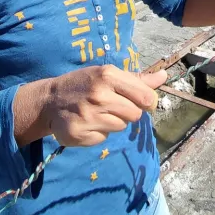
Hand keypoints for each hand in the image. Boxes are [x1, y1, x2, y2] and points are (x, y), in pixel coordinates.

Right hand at [16, 66, 166, 147]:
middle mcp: (98, 95)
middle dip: (127, 112)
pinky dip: (98, 133)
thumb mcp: (108, 75)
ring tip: (96, 113)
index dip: (146, 102)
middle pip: (135, 115)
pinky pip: (103, 138)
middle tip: (110, 106)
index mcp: (108, 76)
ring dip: (112, 122)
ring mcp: (88, 115)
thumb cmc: (85, 84)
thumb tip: (164, 76)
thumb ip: (137, 79)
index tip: (138, 101)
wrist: (50, 100)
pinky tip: (87, 123)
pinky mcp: (78, 134)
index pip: (146, 97)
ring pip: (120, 127)